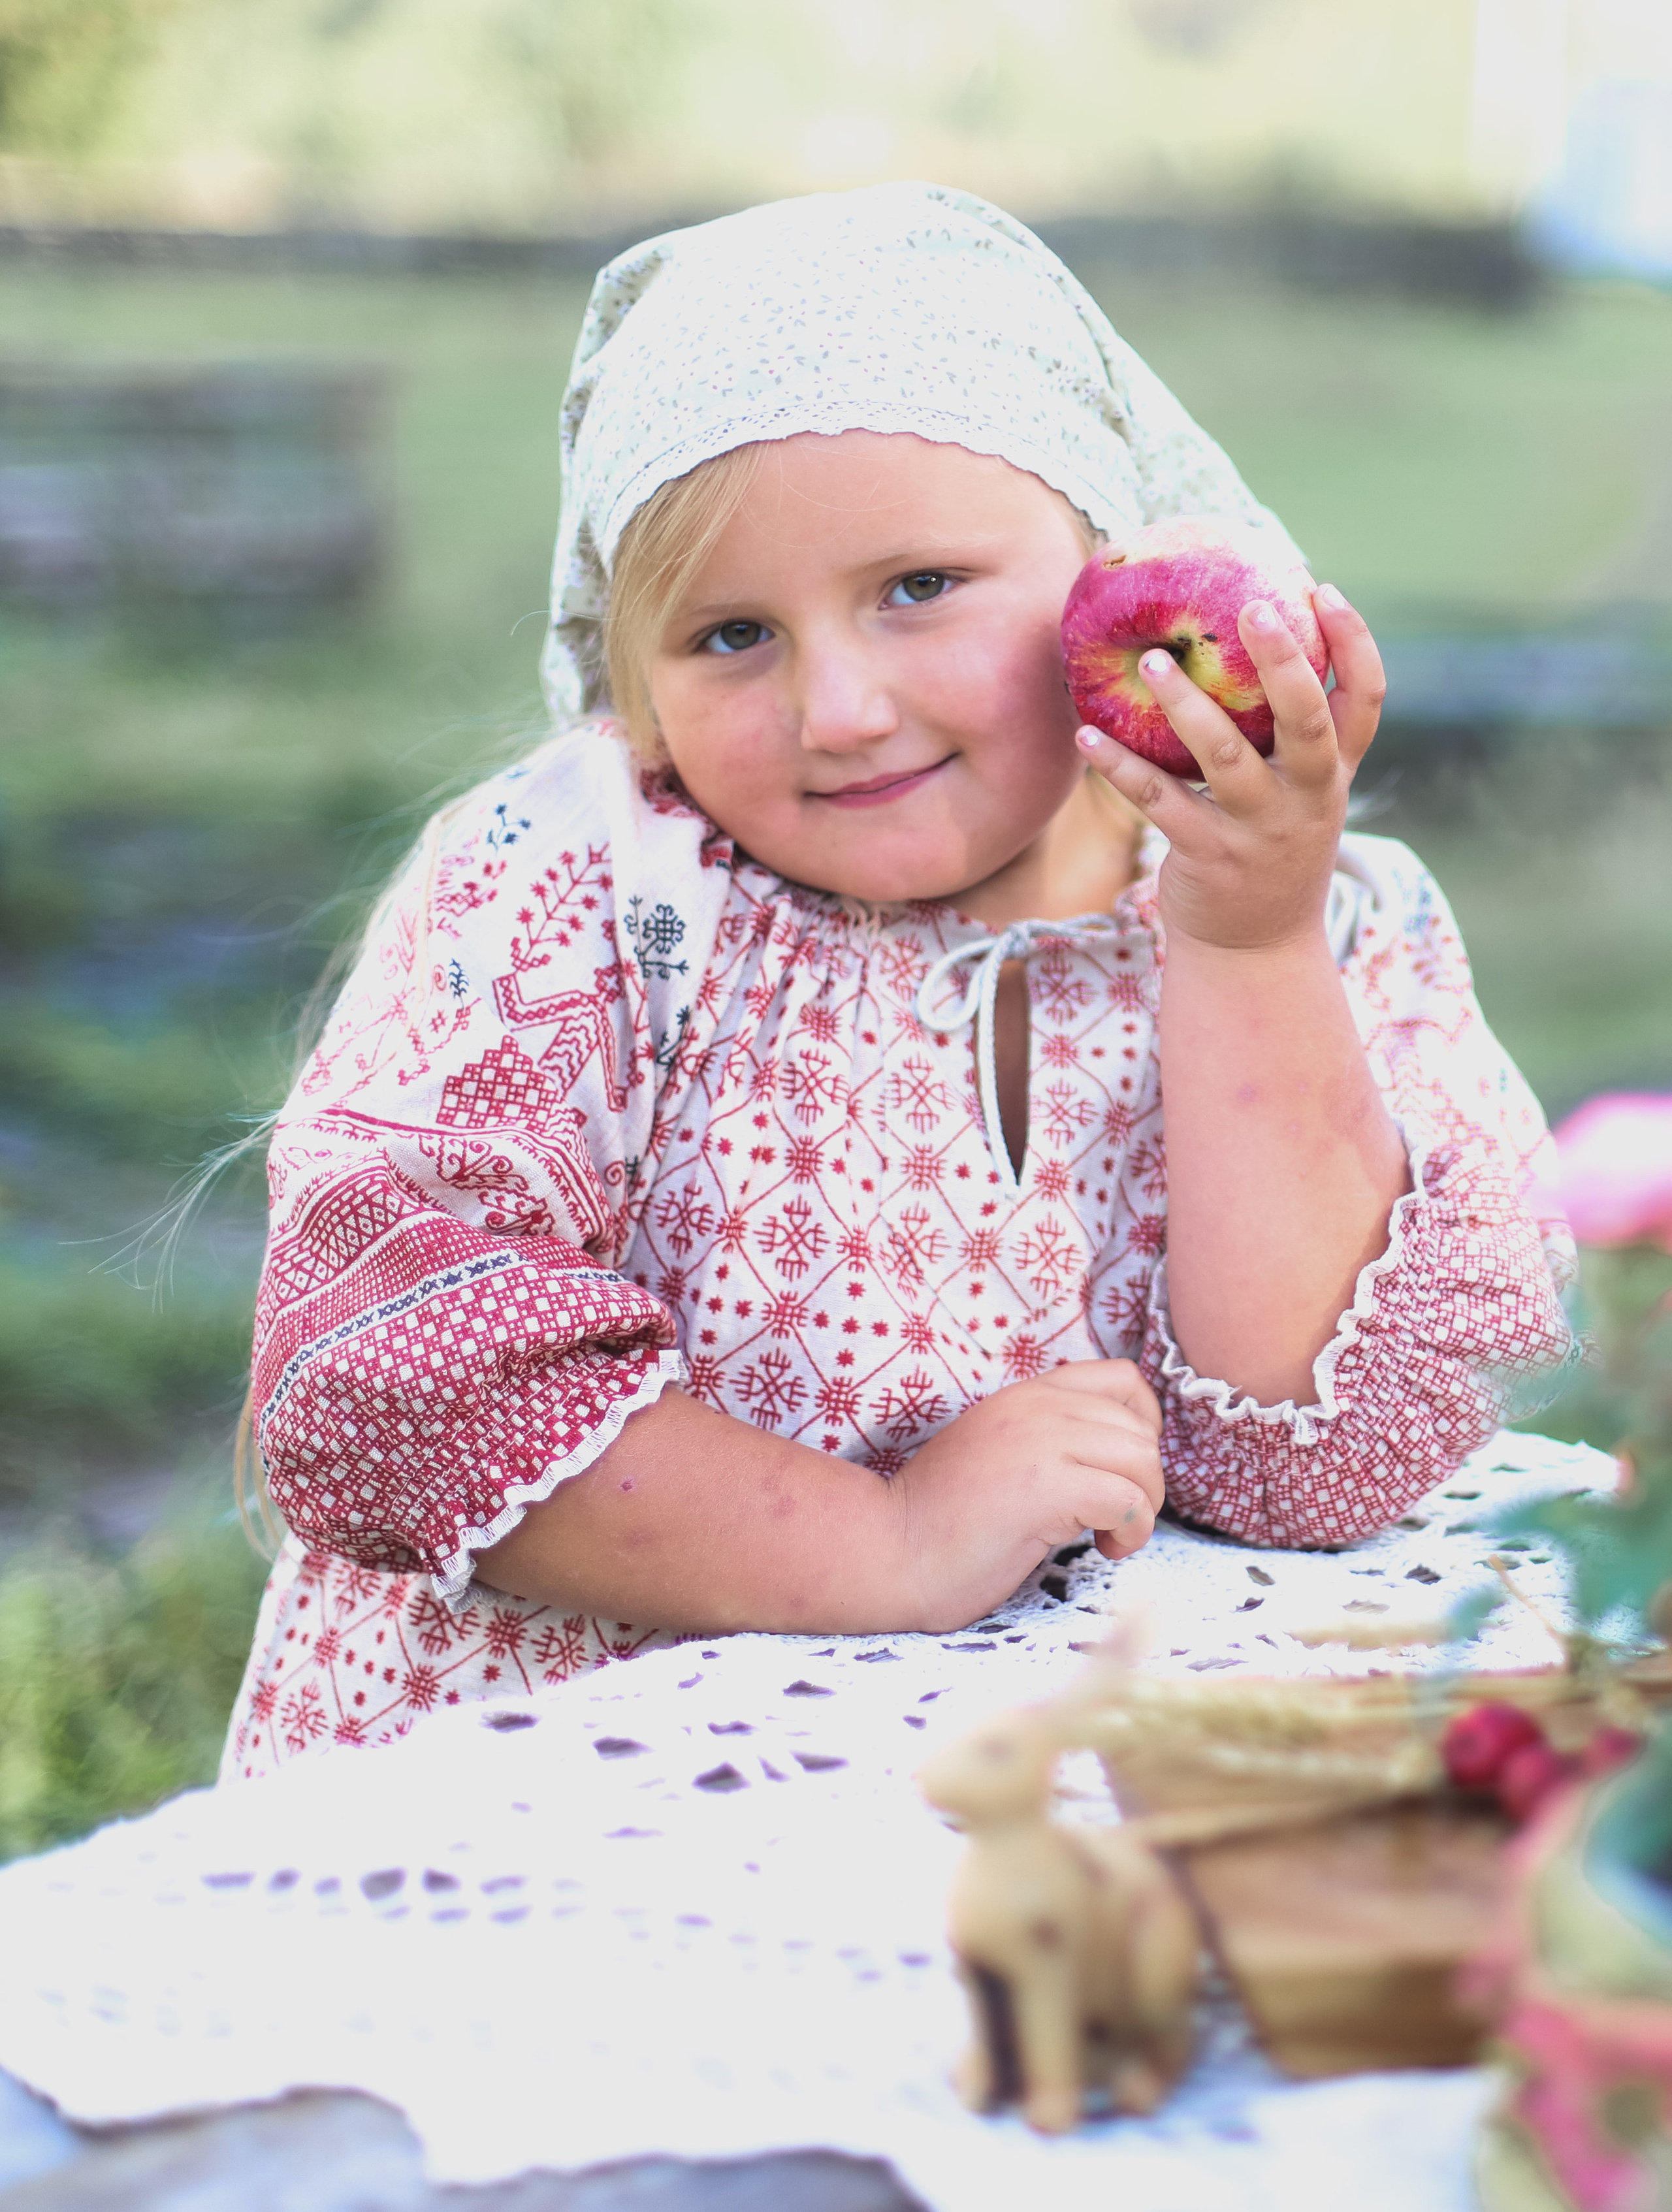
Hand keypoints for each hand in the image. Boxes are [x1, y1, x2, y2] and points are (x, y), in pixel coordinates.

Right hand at [892, 1359, 1163, 1632]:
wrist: (889, 1549)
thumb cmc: (942, 1519)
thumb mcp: (1002, 1454)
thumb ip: (1048, 1441)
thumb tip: (1114, 1462)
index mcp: (1027, 1396)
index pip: (1123, 1380)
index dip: (1142, 1427)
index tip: (1119, 1473)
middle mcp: (1038, 1408)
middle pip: (1141, 1427)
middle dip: (1145, 1480)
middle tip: (1111, 1519)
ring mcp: (1041, 1442)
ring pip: (1143, 1459)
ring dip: (1142, 1506)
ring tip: (1107, 1537)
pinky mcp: (1047, 1487)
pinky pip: (1128, 1500)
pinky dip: (1132, 1531)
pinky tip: (1102, 1550)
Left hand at [1073, 586, 1384, 952]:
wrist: (1258, 949)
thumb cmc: (1271, 847)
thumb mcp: (1301, 794)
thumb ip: (1290, 734)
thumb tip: (1248, 641)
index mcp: (1334, 772)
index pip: (1365, 699)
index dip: (1353, 642)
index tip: (1322, 590)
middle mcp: (1306, 797)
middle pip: (1306, 719)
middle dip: (1283, 662)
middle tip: (1249, 609)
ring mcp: (1259, 829)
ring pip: (1225, 756)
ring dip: (1186, 705)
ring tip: (1150, 662)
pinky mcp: (1208, 856)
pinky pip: (1158, 802)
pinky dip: (1119, 766)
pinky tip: (1087, 735)